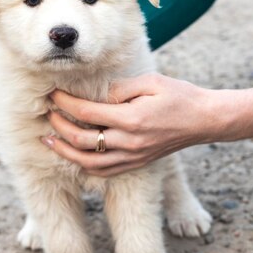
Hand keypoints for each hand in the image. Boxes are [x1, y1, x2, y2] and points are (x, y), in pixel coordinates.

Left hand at [41, 73, 252, 176]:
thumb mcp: (150, 82)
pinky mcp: (137, 163)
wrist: (204, 120)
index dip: (66, 103)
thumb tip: (96, 95)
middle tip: (48, 115)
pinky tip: (74, 155)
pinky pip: (105, 171)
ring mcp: (133, 156)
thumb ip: (120, 88)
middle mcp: (130, 142)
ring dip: (66, 153)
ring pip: (90, 163)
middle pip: (83, 141)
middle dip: (60, 128)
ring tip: (50, 142)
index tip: (53, 94)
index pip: (88, 112)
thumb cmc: (179, 96)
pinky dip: (85, 165)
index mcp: (132, 119)